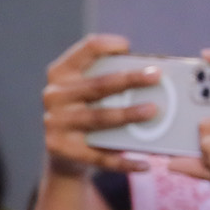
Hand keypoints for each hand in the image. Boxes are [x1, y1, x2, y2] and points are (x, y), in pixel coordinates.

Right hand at [40, 33, 155, 174]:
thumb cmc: (88, 110)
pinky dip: (123, 161)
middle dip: (129, 79)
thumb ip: (111, 79)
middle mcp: (54, 95)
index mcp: (61, 72)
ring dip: (128, 114)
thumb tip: (151, 77)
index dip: (108, 45)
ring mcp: (55, 123)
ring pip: (99, 118)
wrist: (64, 152)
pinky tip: (144, 163)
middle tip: (156, 76)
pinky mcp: (61, 149)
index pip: (86, 49)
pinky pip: (98, 156)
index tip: (128, 48)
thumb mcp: (91, 91)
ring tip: (153, 111)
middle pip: (97, 85)